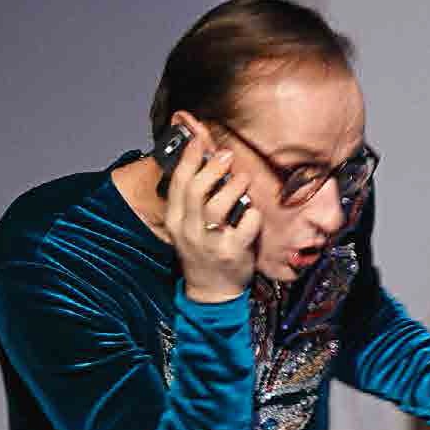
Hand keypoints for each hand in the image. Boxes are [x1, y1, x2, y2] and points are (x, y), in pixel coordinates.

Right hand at [165, 115, 260, 303]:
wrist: (210, 290)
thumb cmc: (204, 249)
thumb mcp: (190, 223)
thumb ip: (194, 196)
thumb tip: (203, 160)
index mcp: (175, 219)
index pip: (178, 182)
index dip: (189, 158)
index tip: (200, 139)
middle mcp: (188, 229)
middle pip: (196, 190)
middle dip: (212, 167)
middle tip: (227, 155)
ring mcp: (209, 242)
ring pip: (218, 206)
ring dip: (233, 186)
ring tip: (243, 178)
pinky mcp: (231, 253)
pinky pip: (245, 226)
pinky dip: (252, 215)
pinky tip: (253, 212)